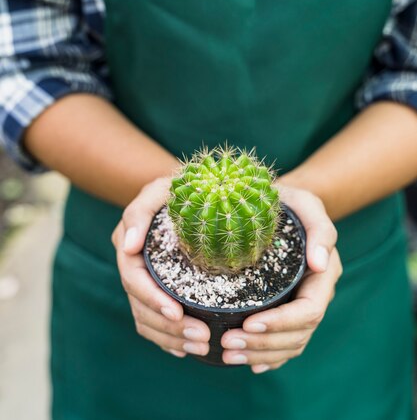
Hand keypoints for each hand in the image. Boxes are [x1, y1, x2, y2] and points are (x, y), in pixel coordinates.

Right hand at [112, 177, 210, 358]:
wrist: (186, 192)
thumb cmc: (174, 188)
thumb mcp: (158, 190)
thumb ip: (140, 212)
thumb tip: (128, 246)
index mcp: (128, 245)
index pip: (134, 280)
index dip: (152, 299)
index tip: (177, 313)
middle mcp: (133, 267)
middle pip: (140, 307)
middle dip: (168, 327)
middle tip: (201, 337)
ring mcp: (145, 281)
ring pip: (146, 320)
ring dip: (171, 338)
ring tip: (202, 345)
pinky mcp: (158, 289)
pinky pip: (154, 322)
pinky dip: (168, 339)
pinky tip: (186, 348)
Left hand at [221, 184, 341, 372]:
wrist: (276, 203)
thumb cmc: (289, 201)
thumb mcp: (306, 204)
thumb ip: (320, 229)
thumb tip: (320, 265)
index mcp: (324, 274)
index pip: (309, 311)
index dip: (281, 323)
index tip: (248, 324)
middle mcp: (315, 293)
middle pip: (298, 334)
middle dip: (263, 344)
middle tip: (227, 344)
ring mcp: (300, 303)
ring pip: (290, 344)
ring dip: (259, 354)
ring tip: (227, 354)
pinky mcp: (285, 307)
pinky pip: (283, 343)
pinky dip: (268, 357)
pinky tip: (248, 362)